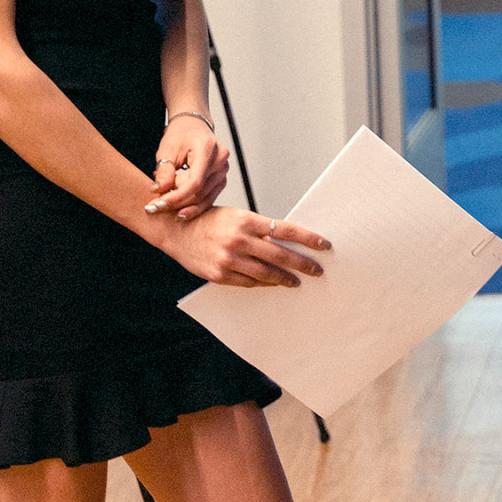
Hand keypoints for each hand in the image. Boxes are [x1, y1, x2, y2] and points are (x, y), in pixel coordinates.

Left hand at [146, 115, 229, 220]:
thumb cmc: (181, 134)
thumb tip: (160, 190)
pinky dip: (191, 205)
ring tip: (163, 206)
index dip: (175, 197)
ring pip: (203, 199)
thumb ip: (164, 170)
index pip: (194, 181)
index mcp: (208, 148)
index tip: (157, 205)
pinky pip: (207, 198)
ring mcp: (223, 170)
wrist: (193, 126)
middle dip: (175, 202)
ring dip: (182, 206)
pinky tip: (177, 207)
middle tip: (154, 207)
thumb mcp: (167, 148)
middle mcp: (220, 160)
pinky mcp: (221, 179)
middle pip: (199, 192)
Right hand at [158, 206, 331, 288]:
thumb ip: (259, 230)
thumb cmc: (211, 220)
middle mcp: (240, 240)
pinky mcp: (220, 275)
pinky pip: (248, 283)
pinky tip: (273, 284)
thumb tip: (286, 241)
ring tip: (297, 280)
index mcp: (248, 220)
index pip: (286, 230)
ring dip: (285, 278)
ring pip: (266, 273)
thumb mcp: (238, 217)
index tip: (324, 245)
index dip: (308, 238)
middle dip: (302, 264)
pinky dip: (263, 284)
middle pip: (280, 255)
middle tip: (317, 269)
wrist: (178, 231)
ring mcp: (229, 259)